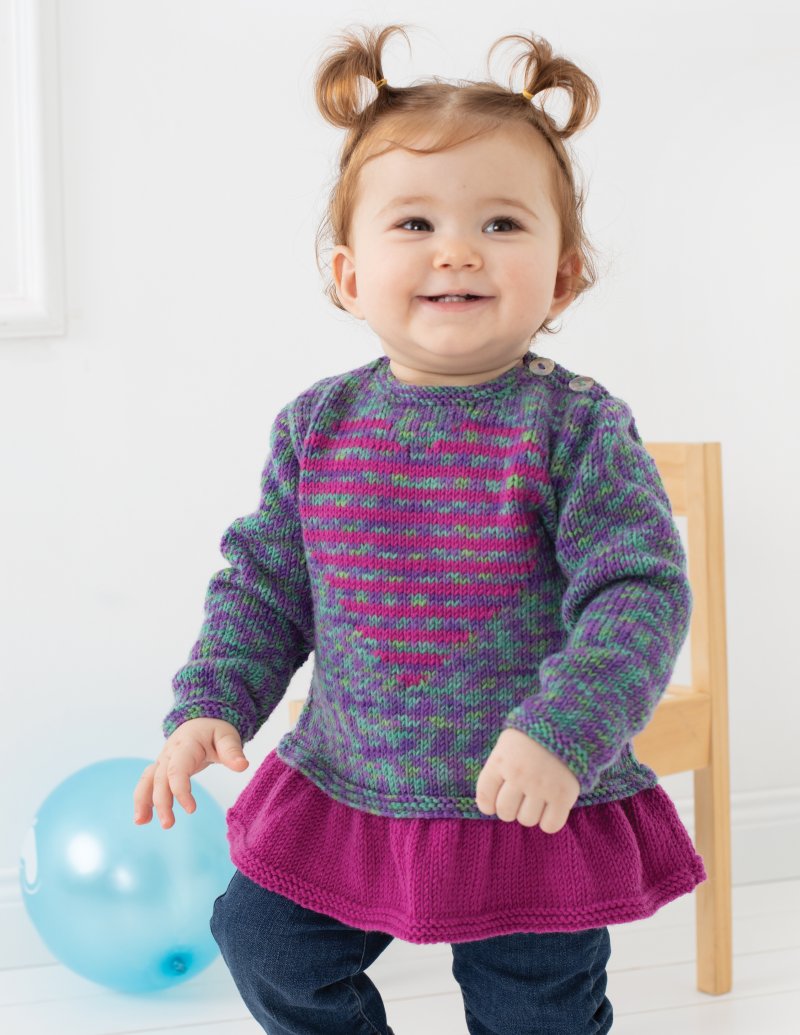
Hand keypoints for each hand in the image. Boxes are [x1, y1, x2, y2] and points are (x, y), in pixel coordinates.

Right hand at [133, 717, 248, 828]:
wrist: (202, 720)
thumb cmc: (215, 730)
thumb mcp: (227, 737)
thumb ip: (232, 751)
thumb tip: (243, 766)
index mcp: (186, 744)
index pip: (177, 769)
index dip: (180, 789)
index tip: (191, 810)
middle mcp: (169, 752)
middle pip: (160, 778)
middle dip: (161, 802)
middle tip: (168, 824)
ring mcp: (162, 760)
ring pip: (148, 779)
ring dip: (143, 800)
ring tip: (142, 822)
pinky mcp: (160, 767)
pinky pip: (147, 782)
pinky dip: (142, 798)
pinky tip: (143, 818)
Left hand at [475, 727, 579, 832]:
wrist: (569, 722)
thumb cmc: (534, 735)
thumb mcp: (508, 743)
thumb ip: (497, 769)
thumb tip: (487, 805)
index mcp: (502, 760)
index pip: (485, 795)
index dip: (488, 804)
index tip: (493, 804)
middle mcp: (519, 775)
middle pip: (505, 812)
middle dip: (510, 809)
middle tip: (520, 799)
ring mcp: (541, 786)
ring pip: (527, 820)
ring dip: (530, 814)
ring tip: (537, 800)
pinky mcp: (563, 796)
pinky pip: (550, 825)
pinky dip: (549, 821)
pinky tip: (551, 808)